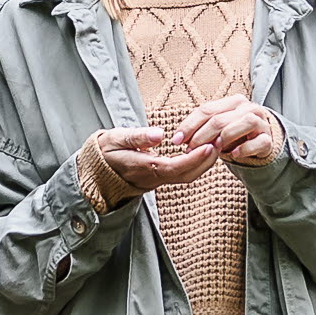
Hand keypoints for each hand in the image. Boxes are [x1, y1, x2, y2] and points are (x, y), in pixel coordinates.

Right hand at [76, 121, 209, 209]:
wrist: (94, 173)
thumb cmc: (104, 153)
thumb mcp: (115, 139)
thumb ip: (137, 137)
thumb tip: (159, 134)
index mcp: (144, 168)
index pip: (175, 167)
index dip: (194, 158)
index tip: (210, 145)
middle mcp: (154, 178)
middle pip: (187, 175)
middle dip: (207, 161)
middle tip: (222, 140)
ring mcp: (158, 180)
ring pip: (187, 177)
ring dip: (204, 163)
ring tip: (217, 143)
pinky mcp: (159, 179)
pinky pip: (182, 175)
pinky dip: (197, 164)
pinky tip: (204, 150)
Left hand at [177, 94, 285, 174]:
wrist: (261, 142)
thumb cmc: (235, 133)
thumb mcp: (218, 127)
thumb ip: (202, 127)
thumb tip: (178, 137)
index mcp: (233, 102)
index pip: (206, 110)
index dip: (189, 125)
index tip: (176, 140)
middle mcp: (248, 108)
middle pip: (219, 120)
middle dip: (201, 137)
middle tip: (190, 150)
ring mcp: (260, 122)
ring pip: (240, 125)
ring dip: (223, 139)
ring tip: (212, 150)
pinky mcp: (268, 139)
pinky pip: (257, 143)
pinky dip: (243, 150)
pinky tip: (233, 155)